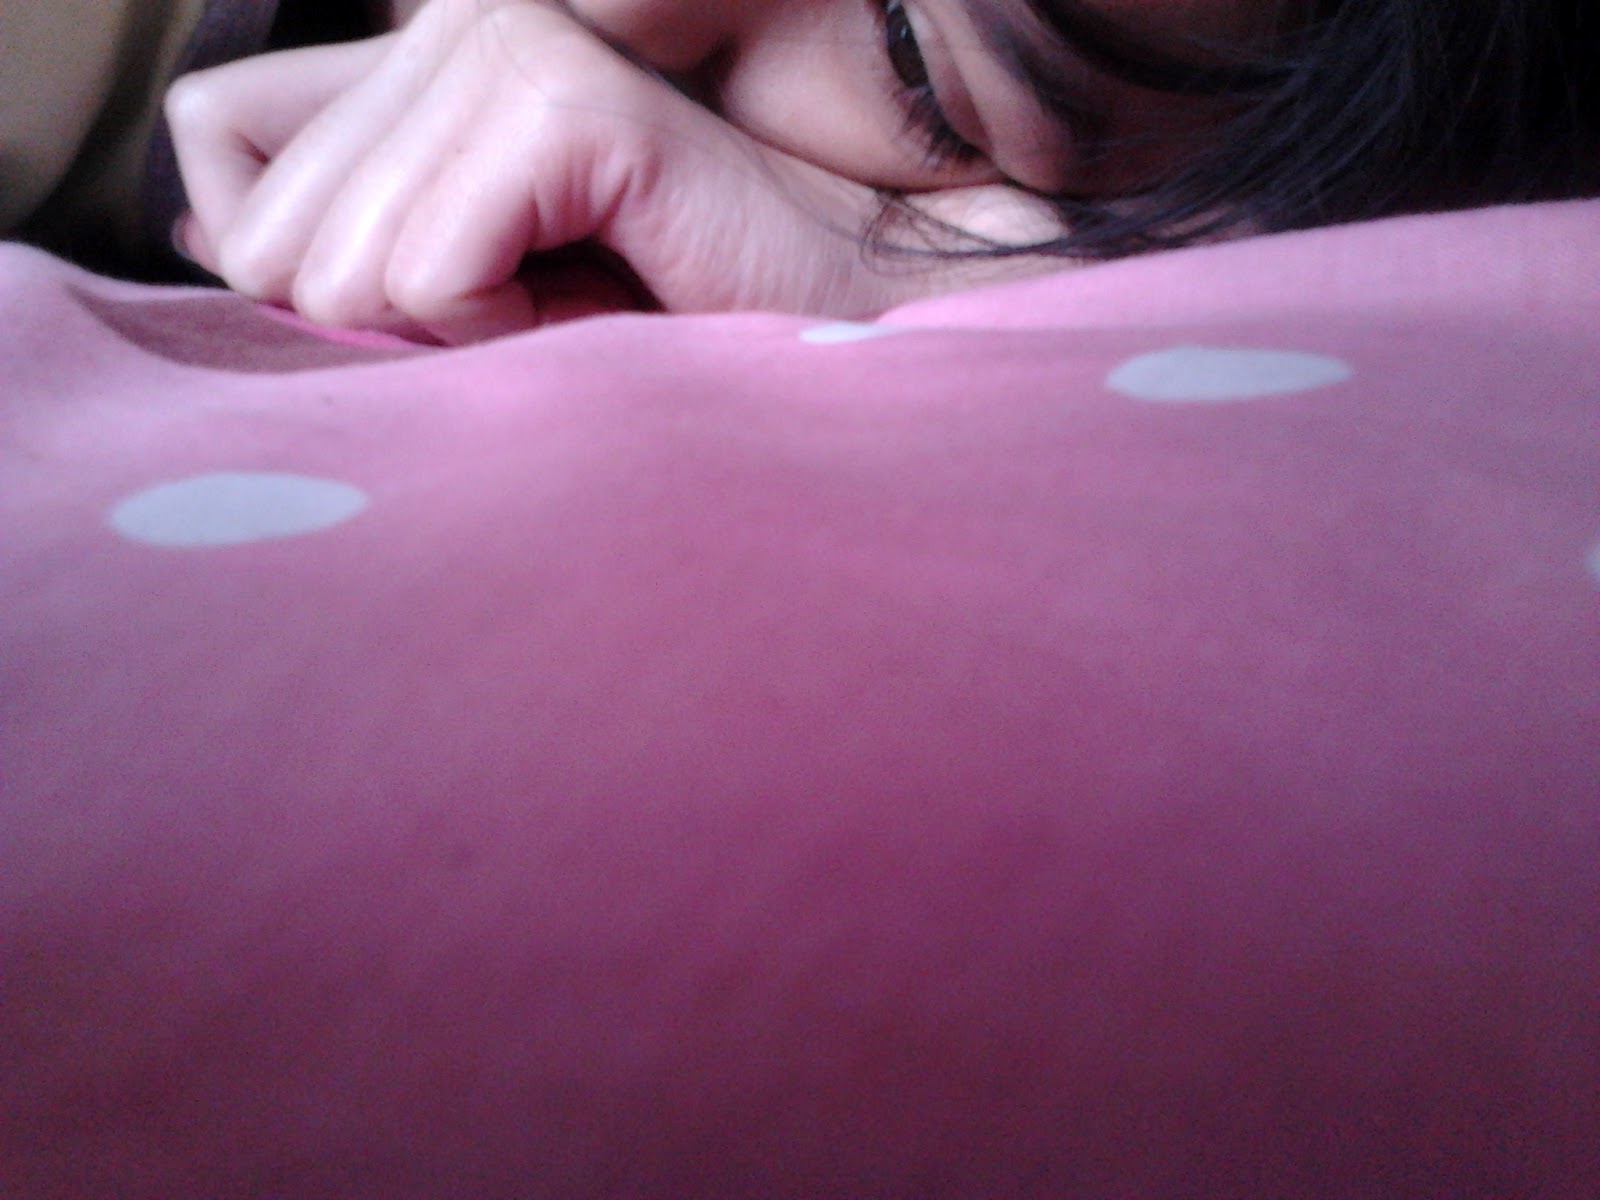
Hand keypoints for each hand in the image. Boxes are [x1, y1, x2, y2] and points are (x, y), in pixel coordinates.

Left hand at [166, 0, 1043, 341]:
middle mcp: (455, 17)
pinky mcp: (563, 105)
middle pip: (264, 230)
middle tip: (526, 307)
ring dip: (456, 336)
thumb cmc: (656, 318)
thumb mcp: (471, 277)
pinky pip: (422, 279)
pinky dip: (501, 336)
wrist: (828, 330)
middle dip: (389, 321)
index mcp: (427, 47)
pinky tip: (594, 302)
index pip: (215, 128)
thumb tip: (204, 222)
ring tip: (568, 303)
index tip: (449, 289)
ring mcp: (507, 45)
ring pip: (333, 269)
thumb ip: (348, 222)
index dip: (294, 255)